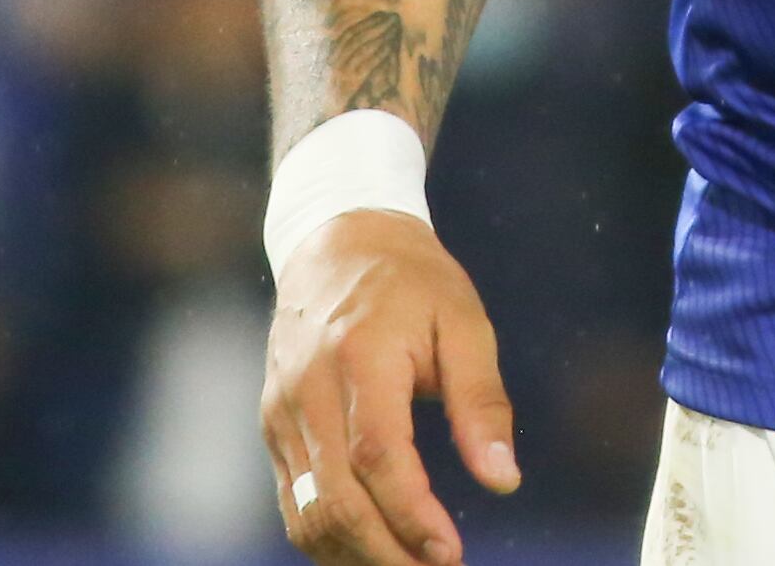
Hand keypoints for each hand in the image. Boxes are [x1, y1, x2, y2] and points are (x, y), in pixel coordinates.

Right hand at [264, 210, 521, 565]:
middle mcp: (307, 390)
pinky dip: (330, 537)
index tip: (452, 554)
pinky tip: (374, 548)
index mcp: (360, 355)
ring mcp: (280, 412)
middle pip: (335, 500)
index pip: (377, 457)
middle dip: (387, 554)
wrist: (337, 239)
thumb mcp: (464, 322)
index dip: (412, 517)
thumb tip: (504, 481)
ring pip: (306, 514)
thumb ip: (482, 403)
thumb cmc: (412, 281)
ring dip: (356, 556)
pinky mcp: (271, 427)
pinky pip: (293, 502)